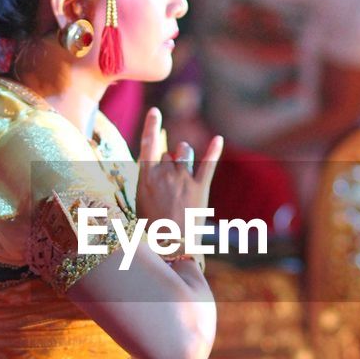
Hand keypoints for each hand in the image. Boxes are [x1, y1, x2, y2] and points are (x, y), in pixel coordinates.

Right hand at [137, 106, 223, 228]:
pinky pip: (208, 164)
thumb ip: (148, 181)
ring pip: (184, 153)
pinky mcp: (201, 188)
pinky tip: (218, 139)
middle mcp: (165, 173)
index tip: (155, 111)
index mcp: (146, 178)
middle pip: (168, 152)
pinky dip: (214, 151)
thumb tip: (155, 166)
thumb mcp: (141, 203)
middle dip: (169, 158)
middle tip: (168, 181)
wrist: (172, 247)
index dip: (151, 126)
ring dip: (183, 154)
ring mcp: (184, 179)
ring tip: (183, 167)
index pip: (147, 144)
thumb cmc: (151, 230)